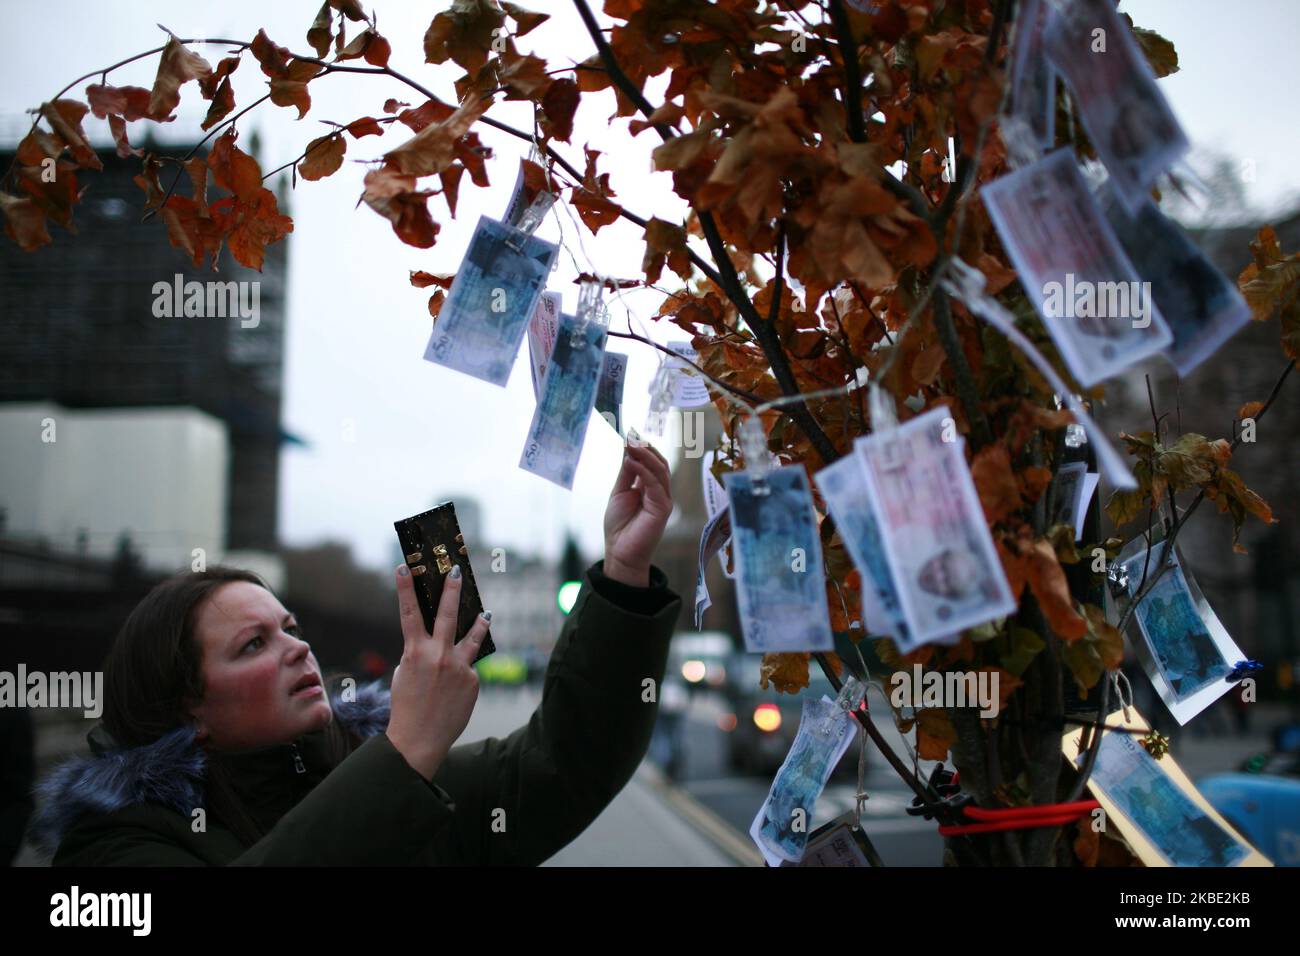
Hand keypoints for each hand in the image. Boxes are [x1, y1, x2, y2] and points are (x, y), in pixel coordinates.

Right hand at [385, 564, 488, 780]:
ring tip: (486, 612)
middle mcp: (439, 656)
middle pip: (448, 614)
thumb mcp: (405, 674)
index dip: (405, 588)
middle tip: (457, 571)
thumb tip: (437, 642)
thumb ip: (420, 654)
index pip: (409, 613)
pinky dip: (462, 675)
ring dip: (480, 622)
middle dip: (452, 590)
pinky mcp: (473, 681)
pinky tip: (454, 691)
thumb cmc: (406, 707)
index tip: (405, 566)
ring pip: (473, 637)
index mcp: (415, 652)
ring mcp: (459, 668)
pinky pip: (469, 670)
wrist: (419, 740)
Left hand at [603, 440, 672, 587]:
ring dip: (645, 455)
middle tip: (631, 435)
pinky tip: (630, 462)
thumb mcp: (619, 492)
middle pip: (659, 463)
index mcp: (650, 487)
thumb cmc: (619, 526)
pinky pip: (655, 484)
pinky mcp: (663, 508)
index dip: (642, 448)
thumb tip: (629, 450)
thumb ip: (626, 473)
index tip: (629, 434)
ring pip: (660, 470)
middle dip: (646, 447)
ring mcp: (663, 499)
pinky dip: (643, 471)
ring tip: (631, 443)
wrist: (620, 552)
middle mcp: (659, 492)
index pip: (652, 462)